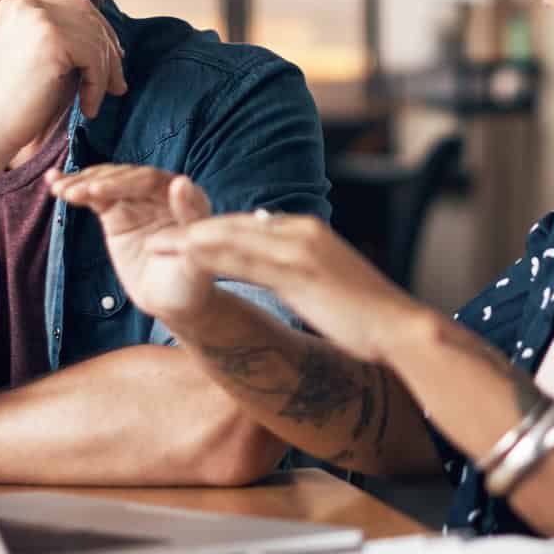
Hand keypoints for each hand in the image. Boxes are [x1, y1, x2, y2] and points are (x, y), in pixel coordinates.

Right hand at [0, 0, 126, 159]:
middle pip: (90, 17)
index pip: (77, 6)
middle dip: (109, 51)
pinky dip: (98, 86)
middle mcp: (25, 3)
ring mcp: (37, 17)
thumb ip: (67, 40)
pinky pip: (94, 58)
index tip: (111, 63)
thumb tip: (113, 40)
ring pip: (95, 39)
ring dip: (106, 74)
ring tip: (95, 102)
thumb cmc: (15, 103)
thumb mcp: (40, 59)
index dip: (100, 33)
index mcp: (18, 3)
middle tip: (117, 85)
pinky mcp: (51, 39)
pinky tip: (88, 109)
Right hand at [49, 164, 215, 325]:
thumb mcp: (196, 255)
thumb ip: (190, 217)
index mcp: (187, 196)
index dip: (123, 183)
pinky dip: (75, 188)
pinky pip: (96, 196)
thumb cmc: (190, 282)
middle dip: (98, 182)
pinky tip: (54, 181)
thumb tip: (180, 181)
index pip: (151, 182)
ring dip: (82, 182)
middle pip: (125, 177)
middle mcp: (162, 192)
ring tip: (58, 189)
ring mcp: (137, 201)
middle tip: (72, 193)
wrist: (172, 301)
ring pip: (108, 182)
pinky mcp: (117, 212)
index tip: (97, 191)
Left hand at [155, 211, 428, 366]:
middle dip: (191, 230)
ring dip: (189, 241)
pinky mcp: (297, 269)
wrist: (400, 328)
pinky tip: (183, 259)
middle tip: (153, 236)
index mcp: (307, 233)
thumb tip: (276, 261)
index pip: (248, 227)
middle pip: (233, 226)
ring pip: (231, 238)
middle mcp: (300, 232)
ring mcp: (298, 248)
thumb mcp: (328, 282)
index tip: (179, 240)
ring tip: (154, 246)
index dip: (210, 233)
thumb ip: (301, 267)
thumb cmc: (367, 315)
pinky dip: (210, 257)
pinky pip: (243, 260)